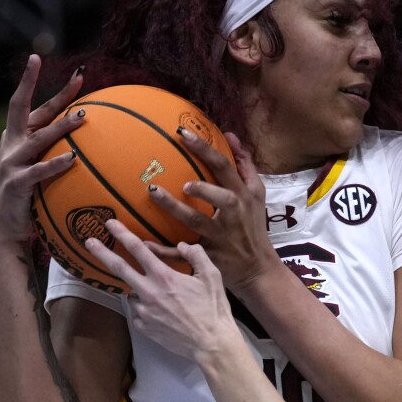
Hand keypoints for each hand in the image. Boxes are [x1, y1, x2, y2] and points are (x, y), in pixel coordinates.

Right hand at [0, 54, 85, 246]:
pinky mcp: (16, 183)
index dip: (38, 82)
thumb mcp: (39, 169)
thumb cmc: (28, 196)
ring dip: (61, 126)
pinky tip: (73, 158)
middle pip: (25, 107)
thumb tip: (88, 143)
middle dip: (38, 85)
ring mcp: (11, 162)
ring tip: (82, 116)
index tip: (46, 60)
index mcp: (17, 137)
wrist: (4, 227)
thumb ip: (55, 153)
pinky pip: (39, 171)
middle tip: (70, 75)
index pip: (30, 104)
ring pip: (39, 138)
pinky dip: (56, 164)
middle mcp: (11, 144)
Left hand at [85, 219, 238, 361]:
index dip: (122, 234)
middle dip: (102, 252)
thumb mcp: (212, 276)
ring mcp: (143, 311)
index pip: (138, 249)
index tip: (109, 223)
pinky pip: (138, 311)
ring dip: (138, 289)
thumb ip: (196, 255)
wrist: (211, 343)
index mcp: (165, 276)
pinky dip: (145, 307)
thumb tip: (182, 245)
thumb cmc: (214, 309)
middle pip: (119, 268)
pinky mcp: (143, 327)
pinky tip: (161, 312)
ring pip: (131, 292)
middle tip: (88, 242)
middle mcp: (149, 291)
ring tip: (159, 296)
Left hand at [145, 130, 277, 290]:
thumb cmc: (253, 226)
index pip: (225, 168)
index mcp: (242, 196)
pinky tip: (144, 242)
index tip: (183, 133)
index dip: (206, 149)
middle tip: (181, 178)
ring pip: (197, 222)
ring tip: (153, 194)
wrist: (258, 268)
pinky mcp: (208, 256)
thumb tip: (230, 135)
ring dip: (175, 208)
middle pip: (220, 198)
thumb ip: (244, 164)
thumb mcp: (257, 194)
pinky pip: (183, 253)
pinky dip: (164, 250)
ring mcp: (219, 236)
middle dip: (203, 188)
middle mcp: (232, 215)